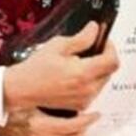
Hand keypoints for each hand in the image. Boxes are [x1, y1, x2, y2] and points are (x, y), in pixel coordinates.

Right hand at [2, 22, 118, 111]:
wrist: (23, 89)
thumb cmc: (37, 68)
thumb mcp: (58, 46)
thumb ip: (81, 38)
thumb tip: (95, 29)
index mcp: (83, 73)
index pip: (113, 61)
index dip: (111, 48)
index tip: (103, 41)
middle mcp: (87, 89)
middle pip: (109, 71)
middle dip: (103, 58)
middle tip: (89, 49)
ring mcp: (85, 99)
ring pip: (103, 81)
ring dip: (97, 70)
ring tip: (78, 63)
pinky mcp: (80, 105)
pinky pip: (94, 90)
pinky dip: (90, 81)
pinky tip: (75, 75)